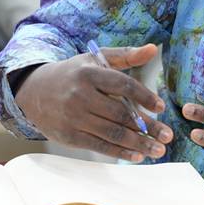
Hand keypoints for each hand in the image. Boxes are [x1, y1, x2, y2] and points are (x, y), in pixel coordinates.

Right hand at [14, 44, 173, 161]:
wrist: (34, 91)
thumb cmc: (74, 74)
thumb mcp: (95, 59)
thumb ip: (125, 55)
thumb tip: (152, 49)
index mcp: (89, 73)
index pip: (123, 85)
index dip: (144, 96)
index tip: (161, 107)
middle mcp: (80, 95)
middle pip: (121, 113)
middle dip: (149, 127)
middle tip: (169, 135)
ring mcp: (74, 117)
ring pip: (112, 132)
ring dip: (139, 143)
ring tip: (159, 149)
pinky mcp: (69, 136)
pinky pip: (99, 146)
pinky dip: (120, 152)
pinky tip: (138, 155)